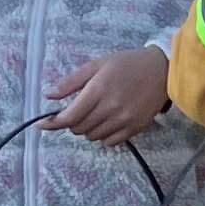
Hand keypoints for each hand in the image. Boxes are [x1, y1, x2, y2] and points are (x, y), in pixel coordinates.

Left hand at [43, 47, 170, 145]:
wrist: (163, 69)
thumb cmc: (128, 63)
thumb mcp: (97, 64)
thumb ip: (72, 81)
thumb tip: (48, 94)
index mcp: (98, 89)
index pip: (69, 116)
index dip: (52, 123)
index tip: (41, 125)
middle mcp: (110, 107)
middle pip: (79, 128)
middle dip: (72, 122)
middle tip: (77, 111)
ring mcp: (124, 119)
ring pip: (93, 136)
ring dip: (87, 129)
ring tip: (94, 115)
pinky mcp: (135, 127)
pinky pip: (110, 142)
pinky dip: (102, 136)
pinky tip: (106, 124)